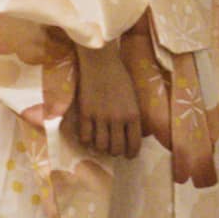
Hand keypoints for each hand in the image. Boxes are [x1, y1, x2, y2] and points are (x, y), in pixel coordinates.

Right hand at [72, 37, 143, 158]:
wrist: (101, 62)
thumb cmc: (119, 77)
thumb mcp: (133, 97)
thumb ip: (132, 116)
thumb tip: (131, 134)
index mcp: (133, 114)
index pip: (134, 144)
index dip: (131, 153)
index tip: (128, 155)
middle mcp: (118, 119)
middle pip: (116, 149)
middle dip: (115, 152)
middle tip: (113, 149)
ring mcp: (101, 117)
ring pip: (100, 146)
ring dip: (101, 148)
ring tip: (100, 143)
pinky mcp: (85, 113)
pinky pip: (85, 137)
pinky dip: (86, 140)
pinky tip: (88, 136)